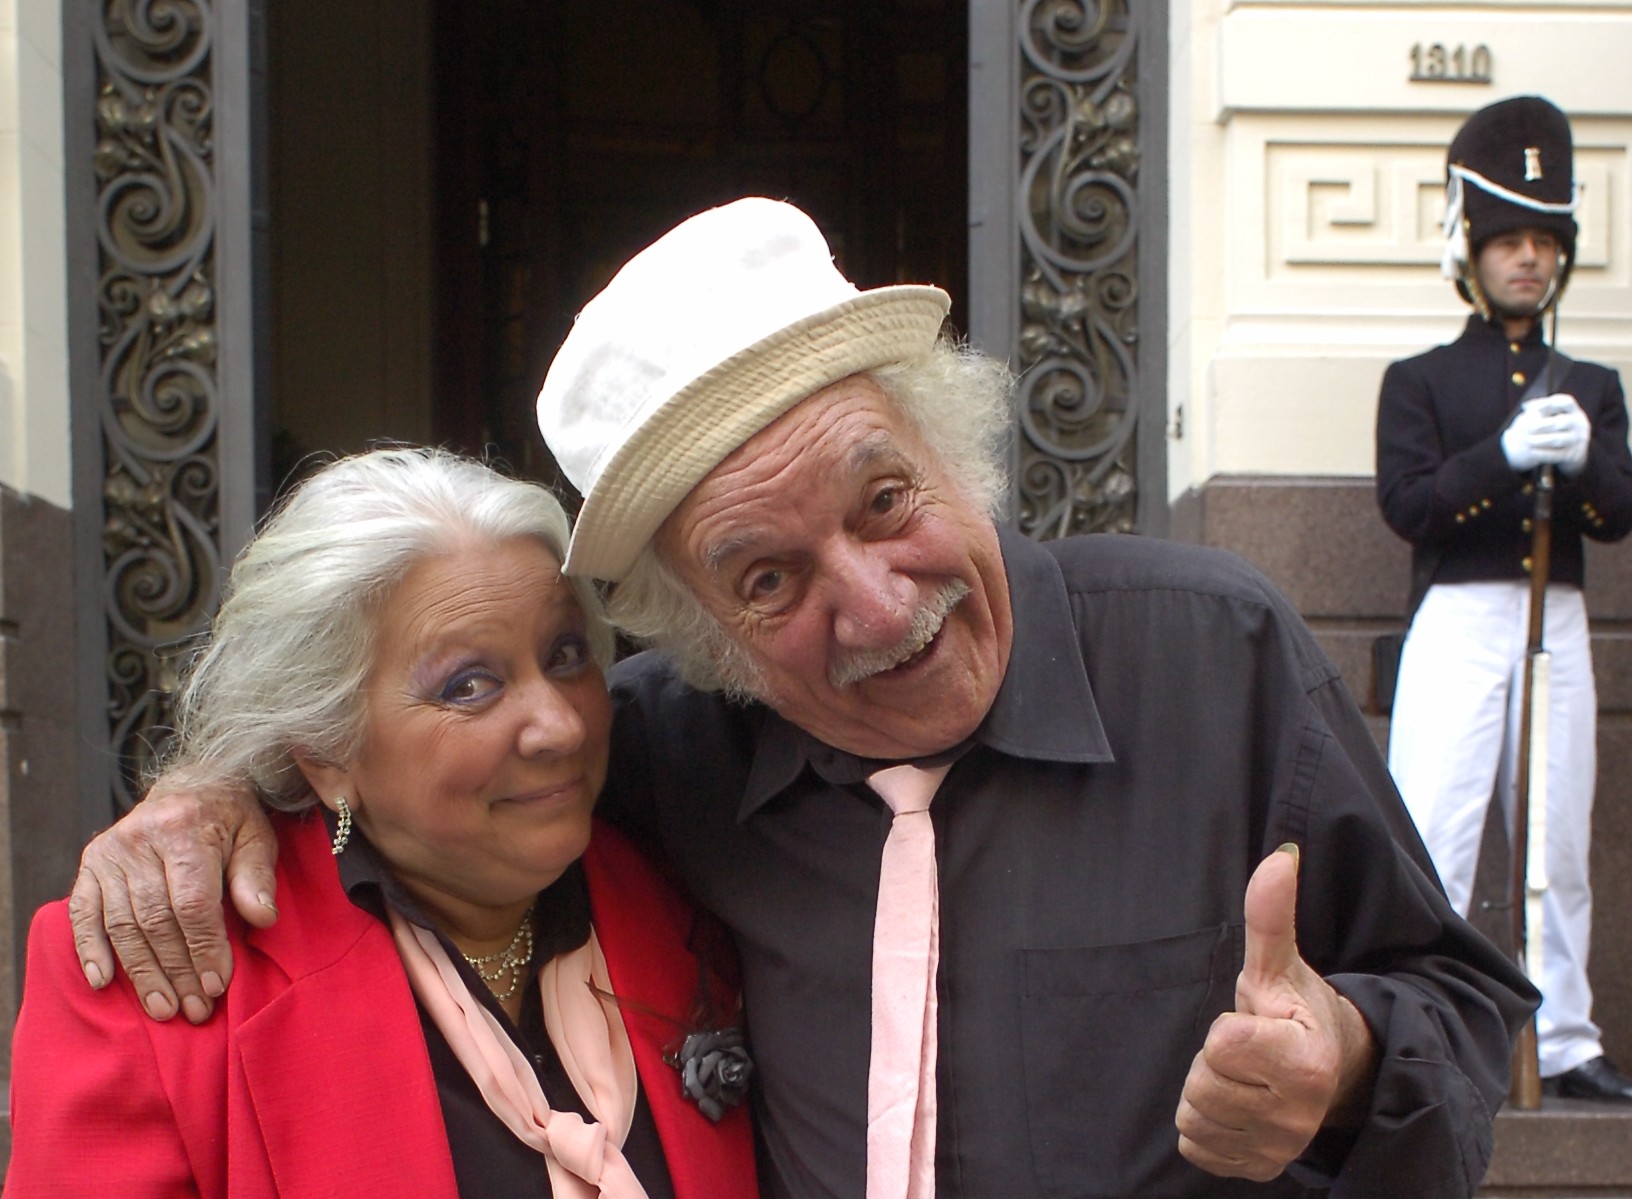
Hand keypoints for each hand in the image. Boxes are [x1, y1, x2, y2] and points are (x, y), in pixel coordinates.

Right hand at [67, 777, 278, 1023]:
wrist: (191, 784)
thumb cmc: (232, 819)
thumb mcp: (257, 837)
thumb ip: (257, 877)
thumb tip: (262, 919)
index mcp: (186, 828)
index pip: (192, 902)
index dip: (204, 948)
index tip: (217, 985)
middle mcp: (141, 838)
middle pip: (155, 919)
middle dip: (176, 970)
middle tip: (193, 1008)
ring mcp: (110, 851)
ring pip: (122, 924)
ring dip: (141, 972)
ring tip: (162, 1007)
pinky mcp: (91, 863)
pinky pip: (83, 912)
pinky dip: (90, 949)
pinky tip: (102, 982)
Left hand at [1174, 845, 1378, 1181]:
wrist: (1337, 1073)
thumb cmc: (1300, 1013)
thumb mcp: (1281, 965)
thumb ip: (1271, 915)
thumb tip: (1279, 857)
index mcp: (1304, 1062)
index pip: (1222, 1044)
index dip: (1228, 1028)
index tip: (1256, 1023)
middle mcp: (1297, 1115)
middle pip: (1201, 1085)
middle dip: (1212, 1062)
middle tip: (1245, 1051)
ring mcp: (1279, 1148)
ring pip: (1194, 1119)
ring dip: (1206, 1094)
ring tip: (1241, 1076)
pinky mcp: (1258, 1169)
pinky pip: (1197, 1149)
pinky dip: (1207, 1127)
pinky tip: (1236, 1105)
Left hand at [1502, 394, 1590, 474]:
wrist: (1568, 451)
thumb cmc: (1554, 427)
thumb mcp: (1550, 416)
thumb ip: (1539, 410)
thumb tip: (1526, 406)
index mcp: (1574, 411)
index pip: (1567, 402)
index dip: (1550, 403)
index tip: (1532, 408)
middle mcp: (1580, 424)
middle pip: (1562, 421)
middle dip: (1543, 425)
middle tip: (1527, 428)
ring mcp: (1578, 439)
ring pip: (1559, 439)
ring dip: (1542, 440)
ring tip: (1527, 440)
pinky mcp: (1574, 454)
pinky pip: (1557, 454)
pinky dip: (1543, 453)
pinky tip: (1532, 452)